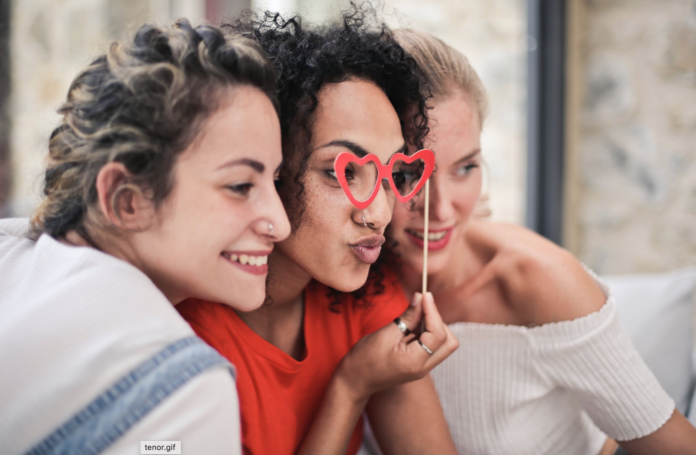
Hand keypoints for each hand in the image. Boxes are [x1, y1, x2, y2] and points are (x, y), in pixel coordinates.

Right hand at [334, 292, 458, 401]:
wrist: (355, 381)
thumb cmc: (365, 359)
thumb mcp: (386, 334)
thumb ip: (407, 317)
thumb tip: (421, 297)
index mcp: (415, 362)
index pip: (438, 334)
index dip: (433, 312)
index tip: (425, 296)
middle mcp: (424, 368)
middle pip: (449, 342)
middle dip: (439, 321)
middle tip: (421, 308)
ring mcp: (423, 368)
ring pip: (443, 344)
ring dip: (433, 326)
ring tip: (413, 318)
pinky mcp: (419, 365)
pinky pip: (432, 346)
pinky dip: (427, 333)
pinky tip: (411, 326)